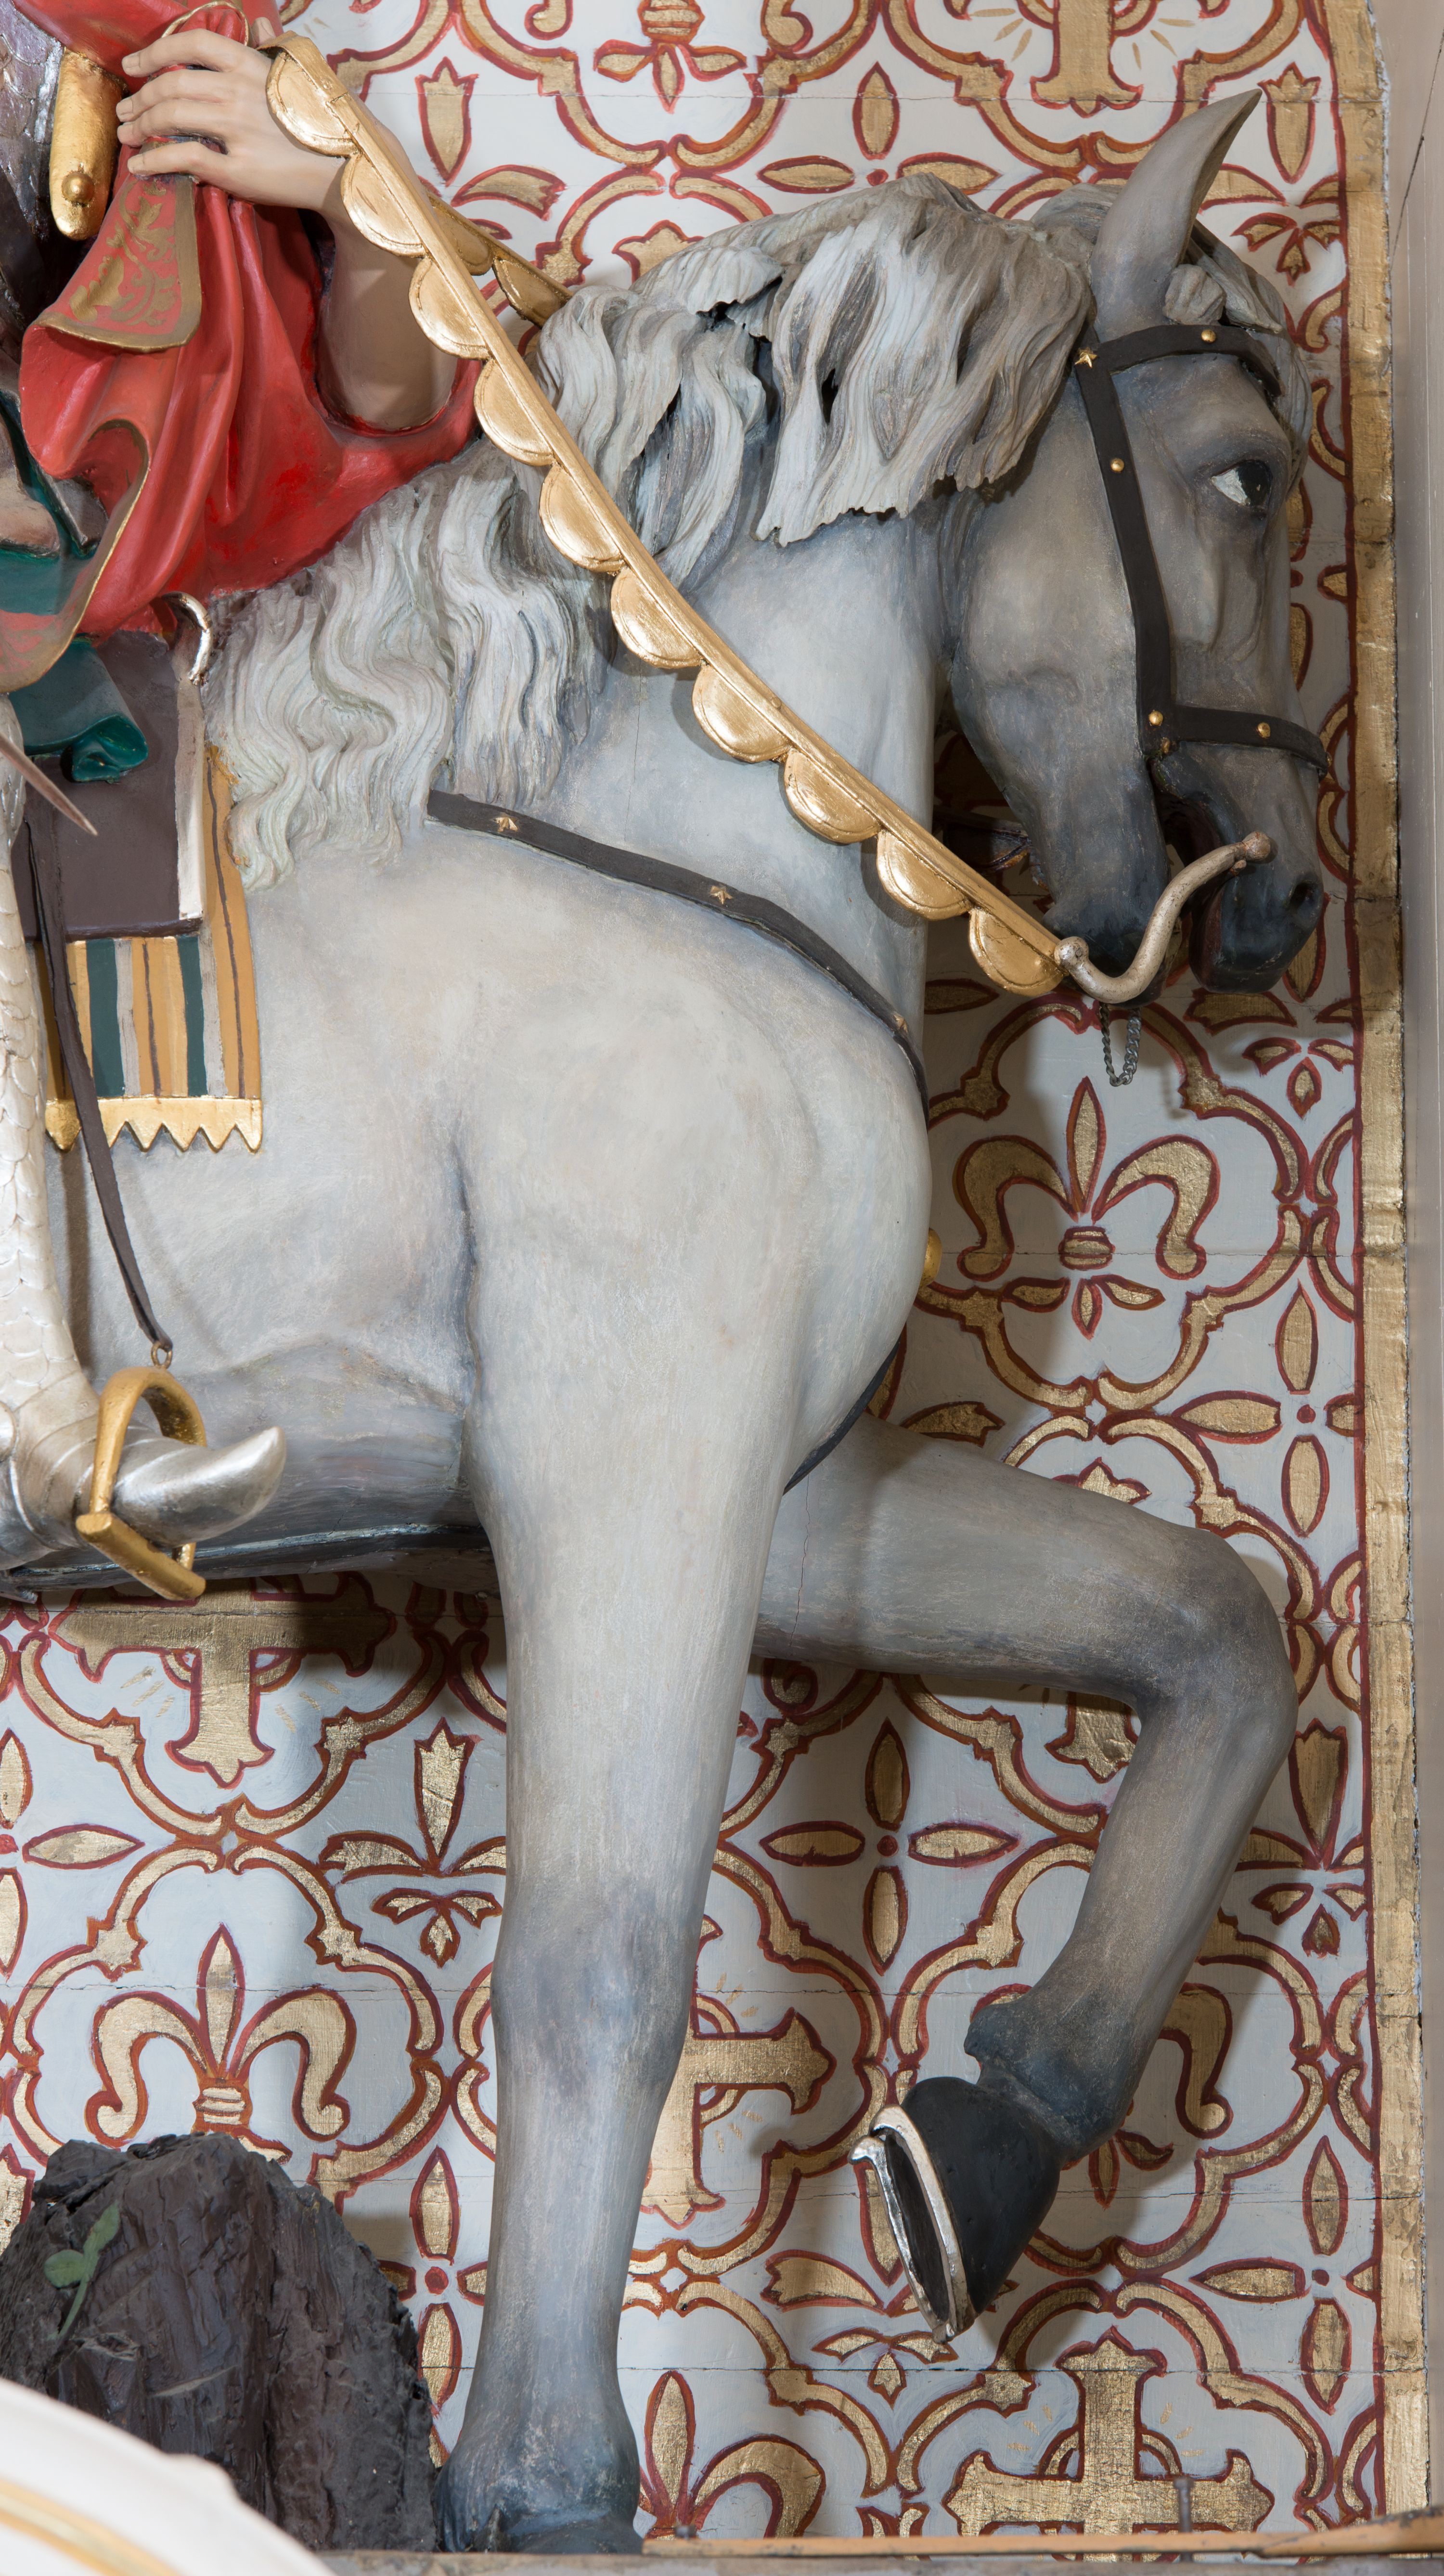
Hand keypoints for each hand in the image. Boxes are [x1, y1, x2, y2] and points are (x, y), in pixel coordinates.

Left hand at [115, 23, 457, 428]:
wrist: (351, 171)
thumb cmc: (328, 124)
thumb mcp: (304, 74)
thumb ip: (274, 47)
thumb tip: (261, 21)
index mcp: (252, 65)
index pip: (193, 44)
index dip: (155, 52)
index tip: (134, 66)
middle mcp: (238, 92)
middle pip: (172, 84)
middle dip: (140, 97)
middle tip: (126, 110)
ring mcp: (236, 130)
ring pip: (170, 117)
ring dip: (140, 126)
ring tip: (127, 135)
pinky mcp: (237, 169)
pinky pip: (182, 159)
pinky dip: (154, 161)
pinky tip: (140, 167)